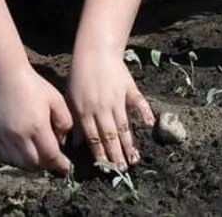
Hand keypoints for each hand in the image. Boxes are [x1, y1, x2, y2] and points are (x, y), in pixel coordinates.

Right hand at [0, 67, 73, 173]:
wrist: (8, 80)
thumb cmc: (36, 88)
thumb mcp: (58, 100)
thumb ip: (64, 122)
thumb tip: (63, 141)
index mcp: (37, 126)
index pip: (50, 155)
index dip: (59, 164)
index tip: (67, 168)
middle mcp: (20, 136)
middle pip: (34, 162)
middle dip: (47, 165)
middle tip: (55, 161)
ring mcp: (6, 137)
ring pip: (20, 162)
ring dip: (33, 164)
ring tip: (42, 158)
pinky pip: (7, 156)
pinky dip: (18, 160)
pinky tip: (26, 153)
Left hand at [67, 51, 154, 169]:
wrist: (96, 53)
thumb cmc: (80, 77)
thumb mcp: (71, 100)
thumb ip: (77, 123)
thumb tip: (78, 145)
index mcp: (86, 112)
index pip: (94, 138)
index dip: (101, 154)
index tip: (106, 168)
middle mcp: (102, 108)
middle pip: (110, 136)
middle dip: (116, 154)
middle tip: (122, 169)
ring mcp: (118, 99)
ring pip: (124, 125)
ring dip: (129, 143)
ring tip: (134, 157)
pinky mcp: (130, 90)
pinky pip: (139, 103)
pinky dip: (145, 113)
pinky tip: (150, 124)